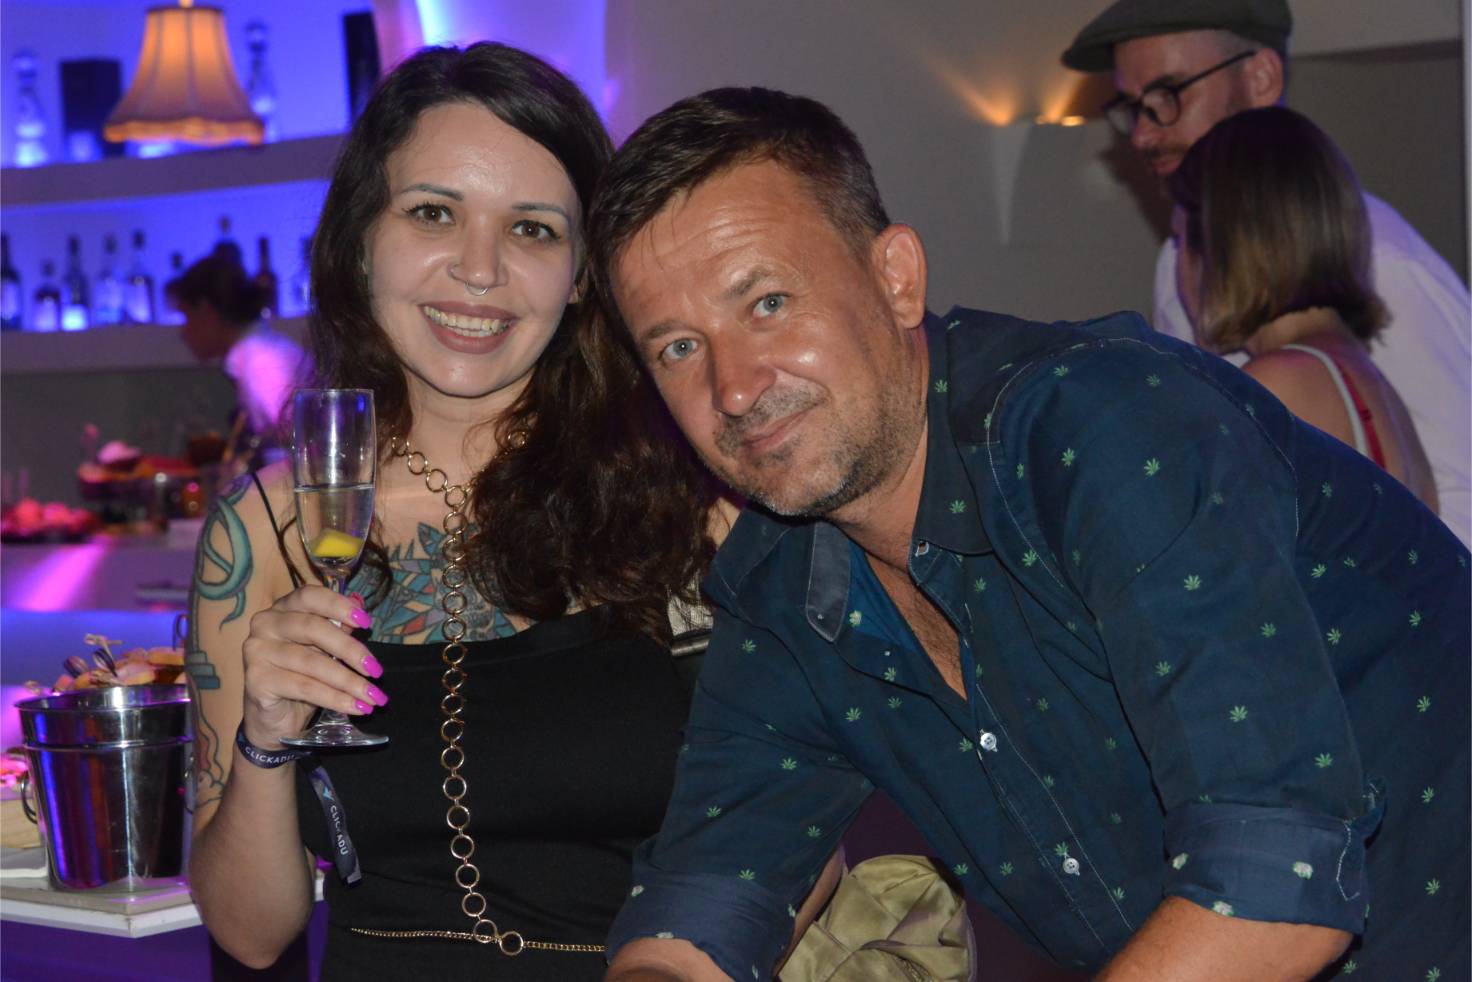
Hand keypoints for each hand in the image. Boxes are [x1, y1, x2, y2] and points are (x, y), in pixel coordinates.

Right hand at [240, 585, 385, 747]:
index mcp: (282, 609)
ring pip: (311, 662)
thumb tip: (361, 617)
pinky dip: (335, 698)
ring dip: (348, 681)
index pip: (310, 596)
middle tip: (377, 670)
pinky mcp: (256, 679)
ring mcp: (257, 651)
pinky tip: (355, 706)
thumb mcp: (323, 650)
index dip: (339, 606)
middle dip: (350, 650)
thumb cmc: (302, 675)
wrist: (273, 717)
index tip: (367, 623)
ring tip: (373, 696)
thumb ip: (338, 630)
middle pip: (313, 628)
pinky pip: (304, 687)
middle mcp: (265, 624)